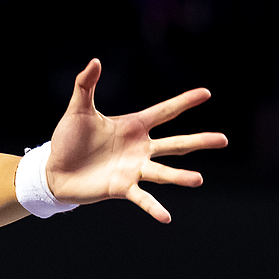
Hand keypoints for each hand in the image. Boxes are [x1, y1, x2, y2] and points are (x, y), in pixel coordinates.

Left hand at [42, 58, 227, 222]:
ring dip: (181, 177)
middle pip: (176, 144)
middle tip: (224, 140)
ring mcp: (133, 169)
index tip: (206, 93)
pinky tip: (166, 217)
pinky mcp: (121, 188)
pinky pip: (141, 198)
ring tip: (198, 179)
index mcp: (133, 126)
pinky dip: (153, 207)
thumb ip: (85, 85)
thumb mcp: (78, 109)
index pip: (165, 112)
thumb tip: (95, 61)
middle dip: (200, 141)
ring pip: (163, 173)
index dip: (184, 102)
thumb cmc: (68, 139)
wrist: (54, 170)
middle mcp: (140, 148)